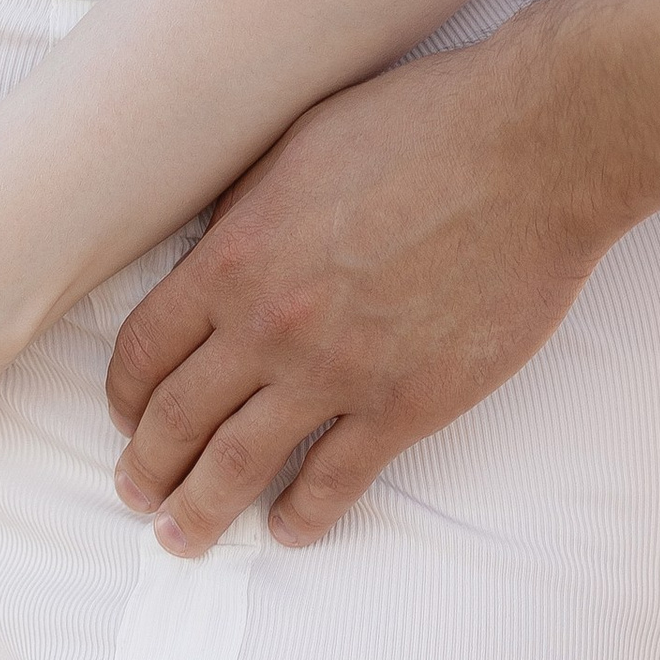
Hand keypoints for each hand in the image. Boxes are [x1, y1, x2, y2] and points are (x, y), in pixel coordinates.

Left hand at [101, 0, 659, 554]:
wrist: (532, 148)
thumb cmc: (423, 122)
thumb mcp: (301, 140)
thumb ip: (246, 205)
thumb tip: (215, 246)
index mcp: (236, 252)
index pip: (146, 348)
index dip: (126, 394)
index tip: (126, 417)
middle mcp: (270, 323)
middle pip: (178, 419)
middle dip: (148, 467)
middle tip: (136, 493)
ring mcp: (336, 372)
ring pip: (239, 466)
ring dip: (200, 511)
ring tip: (182, 537)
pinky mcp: (405, 405)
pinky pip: (334, 482)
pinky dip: (302, 517)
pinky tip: (288, 528)